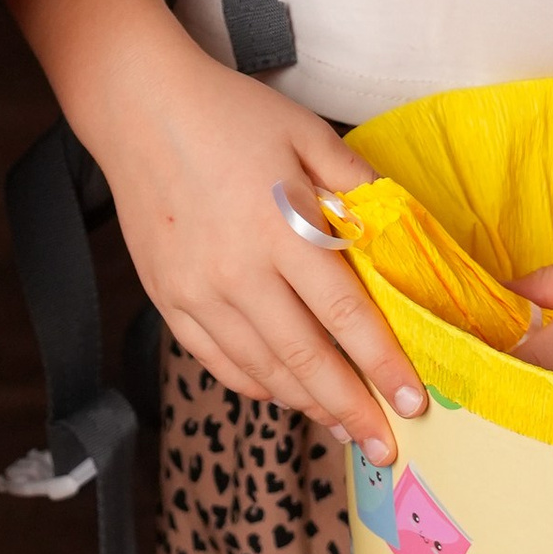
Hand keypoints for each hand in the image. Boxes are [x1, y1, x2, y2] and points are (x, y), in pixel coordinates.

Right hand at [77, 19, 427, 459]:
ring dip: (307, 406)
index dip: (384, 364)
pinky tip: (283, 395)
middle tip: (386, 446)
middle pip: (306, 359)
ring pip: (261, 370)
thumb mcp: (305, 132)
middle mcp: (236, 271)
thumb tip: (401, 229)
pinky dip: (255, 385)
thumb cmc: (229, 114)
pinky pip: (217, 360)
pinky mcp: (167, 298)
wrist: (137, 108)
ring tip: (342, 428)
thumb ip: (355, 184)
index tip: (415, 400)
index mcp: (279, 228)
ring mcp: (196, 291)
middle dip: (352, 409)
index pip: (346, 315)